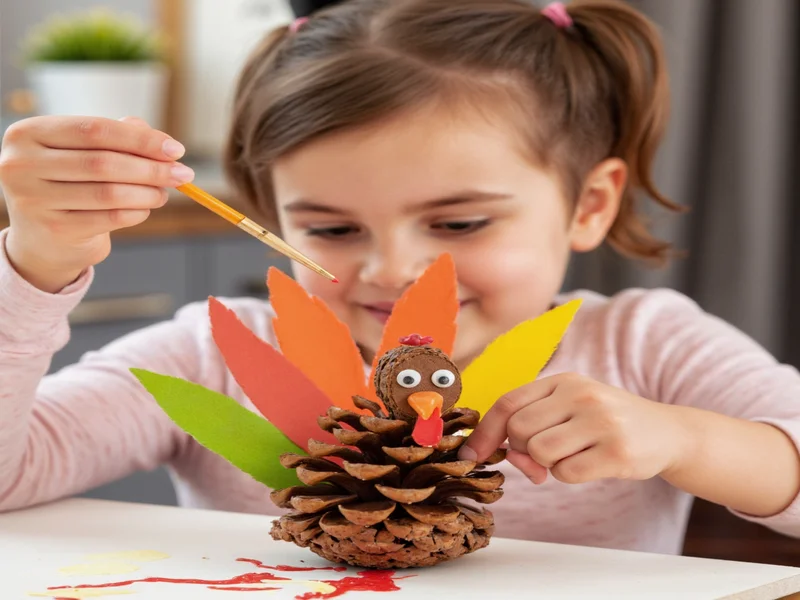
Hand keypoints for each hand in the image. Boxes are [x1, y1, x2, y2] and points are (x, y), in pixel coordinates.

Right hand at [0, 115, 193, 291]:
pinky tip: (146, 208)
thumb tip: (159, 139)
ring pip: (109, 192)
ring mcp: (34, 199)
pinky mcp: (53, 229)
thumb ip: (117, 138)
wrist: (43, 237)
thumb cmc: (69, 184)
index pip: (95, 130)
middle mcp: (22, 165)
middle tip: (183, 174)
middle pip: (103, 162)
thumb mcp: (84, 154)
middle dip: (151, 168)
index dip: (140, 140)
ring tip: (165, 192)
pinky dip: (136, 212)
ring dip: (148, 192)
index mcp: (29, 133)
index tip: (176, 150)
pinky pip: (109, 218)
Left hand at [458, 373, 687, 484]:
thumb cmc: (606, 422)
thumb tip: (500, 452)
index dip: (484, 431)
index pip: (509, 402)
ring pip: (539, 452)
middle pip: (519, 430)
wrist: (667, 432)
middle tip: (543, 455)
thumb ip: (532, 422)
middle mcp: (581, 394)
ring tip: (572, 455)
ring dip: (547, 464)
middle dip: (522, 449)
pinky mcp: (617, 452)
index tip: (471, 453)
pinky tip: (590, 464)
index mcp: (564, 379)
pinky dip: (569, 476)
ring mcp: (601, 421)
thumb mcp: (570, 407)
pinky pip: (566, 473)